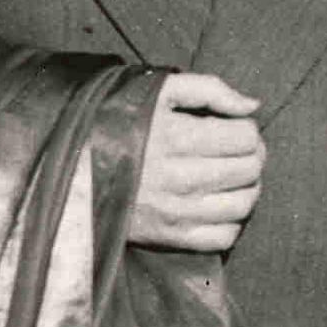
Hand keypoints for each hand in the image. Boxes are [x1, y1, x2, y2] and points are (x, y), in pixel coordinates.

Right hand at [129, 73, 263, 251]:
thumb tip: (253, 106)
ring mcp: (176, 212)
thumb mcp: (158, 91)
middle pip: (248, 169)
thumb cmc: (119, 121)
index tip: (235, 129)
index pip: (245, 137)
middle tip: (239, 151)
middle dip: (253, 156)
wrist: (73, 166)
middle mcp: (179, 178)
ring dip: (249, 188)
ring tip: (235, 177)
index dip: (247, 130)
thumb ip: (209, 89)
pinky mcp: (170, 237)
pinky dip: (232, 221)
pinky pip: (224, 237)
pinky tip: (220, 204)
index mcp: (176, 137)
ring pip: (243, 204)